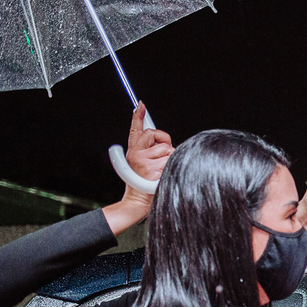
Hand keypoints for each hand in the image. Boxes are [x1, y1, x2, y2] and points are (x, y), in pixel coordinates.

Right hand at [102, 102, 172, 235]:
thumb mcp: (141, 164)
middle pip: (155, 135)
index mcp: (133, 151)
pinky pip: (172, 159)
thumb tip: (161, 139)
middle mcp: (136, 154)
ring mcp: (144, 161)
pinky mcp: (154, 168)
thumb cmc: (143, 183)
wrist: (138, 201)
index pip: (135, 130)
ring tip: (162, 171)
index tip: (140, 105)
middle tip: (161, 155)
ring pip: (168, 149)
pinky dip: (173, 166)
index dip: (137, 116)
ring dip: (170, 158)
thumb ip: (149, 150)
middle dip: (163, 141)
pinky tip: (164, 175)